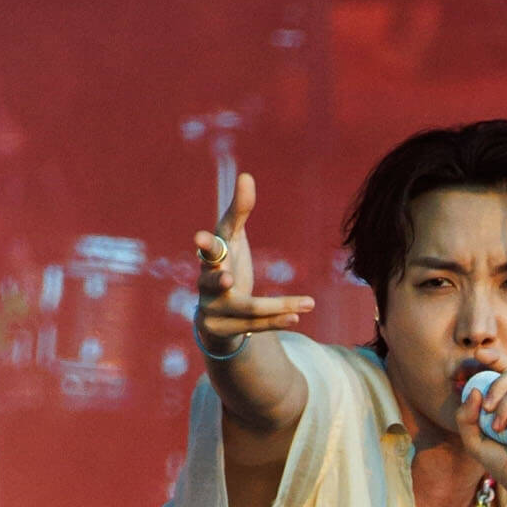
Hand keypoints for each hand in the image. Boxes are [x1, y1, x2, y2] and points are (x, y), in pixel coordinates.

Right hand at [194, 174, 313, 349]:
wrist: (215, 313)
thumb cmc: (226, 264)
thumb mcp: (233, 238)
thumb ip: (239, 211)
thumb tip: (247, 175)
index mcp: (210, 258)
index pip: (207, 249)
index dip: (205, 244)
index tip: (199, 238)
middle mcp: (205, 285)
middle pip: (215, 283)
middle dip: (220, 281)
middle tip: (231, 278)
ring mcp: (211, 310)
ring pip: (246, 309)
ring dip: (279, 306)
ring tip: (307, 303)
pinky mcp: (222, 331)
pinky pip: (252, 327)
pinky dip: (277, 321)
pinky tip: (298, 316)